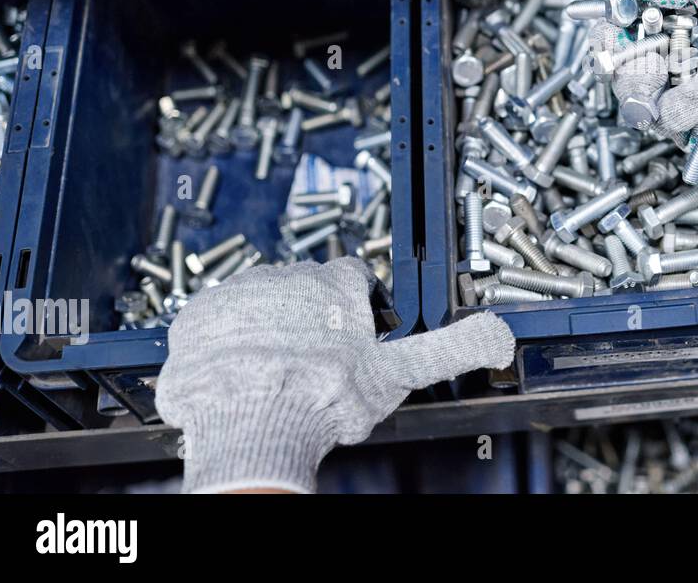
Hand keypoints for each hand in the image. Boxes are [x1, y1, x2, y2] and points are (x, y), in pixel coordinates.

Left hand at [155, 257, 514, 493]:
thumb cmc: (324, 399)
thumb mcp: (400, 372)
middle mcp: (286, 276)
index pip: (349, 280)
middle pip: (302, 295)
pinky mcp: (197, 317)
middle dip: (307, 326)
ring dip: (265, 336)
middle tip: (312, 371)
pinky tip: (240, 379)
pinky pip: (215, 327)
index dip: (353, 313)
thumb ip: (452, 348)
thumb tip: (500, 336)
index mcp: (334, 283)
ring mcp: (238, 294)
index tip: (350, 342)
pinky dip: (224, 350)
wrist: (251, 421)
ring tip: (274, 380)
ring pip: (258, 310)